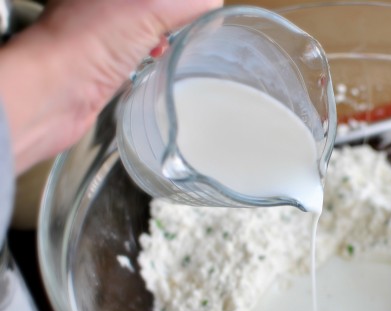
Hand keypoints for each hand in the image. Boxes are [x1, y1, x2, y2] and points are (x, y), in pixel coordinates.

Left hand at [0, 0, 222, 173]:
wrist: (53, 93)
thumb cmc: (86, 44)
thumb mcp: (149, 10)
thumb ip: (184, 3)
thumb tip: (210, 2)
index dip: (176, 2)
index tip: (196, 6)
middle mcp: (95, 5)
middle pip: (144, 7)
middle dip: (170, 12)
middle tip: (189, 20)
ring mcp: (95, 34)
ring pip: (137, 26)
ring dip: (158, 32)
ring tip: (170, 41)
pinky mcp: (98, 63)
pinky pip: (130, 52)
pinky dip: (146, 54)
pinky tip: (154, 62)